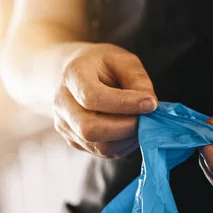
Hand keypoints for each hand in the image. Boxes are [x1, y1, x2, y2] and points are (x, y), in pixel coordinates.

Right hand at [53, 43, 157, 157]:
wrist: (77, 76)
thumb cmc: (102, 65)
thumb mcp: (123, 60)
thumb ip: (137, 80)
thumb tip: (150, 106)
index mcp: (72, 75)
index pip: (92, 97)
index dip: (124, 104)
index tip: (150, 104)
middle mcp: (62, 104)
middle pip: (90, 129)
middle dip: (126, 127)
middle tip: (147, 119)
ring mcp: (66, 126)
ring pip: (99, 147)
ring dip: (127, 139)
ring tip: (141, 123)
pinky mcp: (75, 142)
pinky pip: (103, 152)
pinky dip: (123, 144)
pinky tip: (131, 129)